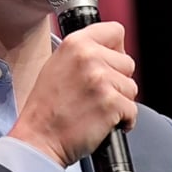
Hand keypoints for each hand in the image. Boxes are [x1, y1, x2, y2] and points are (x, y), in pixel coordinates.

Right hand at [9, 21, 137, 166]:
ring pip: (132, 87)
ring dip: (120, 101)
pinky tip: (103, 122)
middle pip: (128, 62)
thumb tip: (110, 50)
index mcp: (76, 43)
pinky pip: (133, 110)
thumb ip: (84, 53)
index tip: (110, 64)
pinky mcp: (112, 103)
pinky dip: (124, 120)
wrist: (39, 140)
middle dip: (118, 80)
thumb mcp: (57, 65)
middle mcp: (89, 57)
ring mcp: (101, 79)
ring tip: (96, 108)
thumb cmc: (46, 109)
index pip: (116, 31)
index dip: (116, 50)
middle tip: (96, 94)